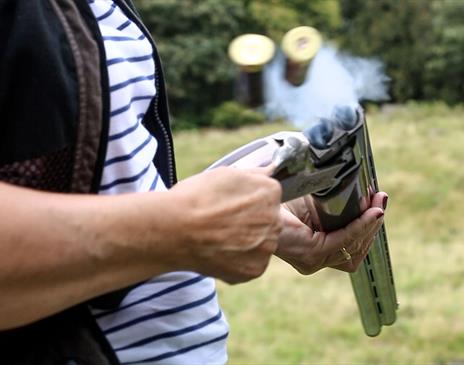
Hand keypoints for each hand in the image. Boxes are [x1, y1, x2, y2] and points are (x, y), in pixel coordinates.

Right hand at [169, 166, 281, 283]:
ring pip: (260, 244)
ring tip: (219, 238)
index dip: (248, 200)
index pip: (269, 197)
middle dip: (250, 222)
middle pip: (267, 221)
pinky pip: (251, 264)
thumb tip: (270, 171)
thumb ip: (254, 174)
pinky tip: (219, 252)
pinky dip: (237, 261)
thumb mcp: (225, 174)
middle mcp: (275, 221)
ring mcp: (265, 248)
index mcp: (270, 193)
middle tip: (223, 222)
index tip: (230, 204)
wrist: (173, 230)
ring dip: (246, 243)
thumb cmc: (195, 198)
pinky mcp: (254, 270)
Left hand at [275, 192, 386, 274]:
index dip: (366, 229)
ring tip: (378, 204)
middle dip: (372, 226)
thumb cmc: (276, 200)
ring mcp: (313, 259)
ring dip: (369, 225)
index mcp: (313, 251)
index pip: (349, 248)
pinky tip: (370, 212)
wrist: (254, 199)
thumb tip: (354, 182)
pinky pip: (344, 241)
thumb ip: (330, 200)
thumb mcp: (310, 201)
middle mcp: (314, 260)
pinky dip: (360, 226)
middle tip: (381, 200)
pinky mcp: (311, 252)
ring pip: (353, 247)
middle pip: (355, 250)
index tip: (377, 206)